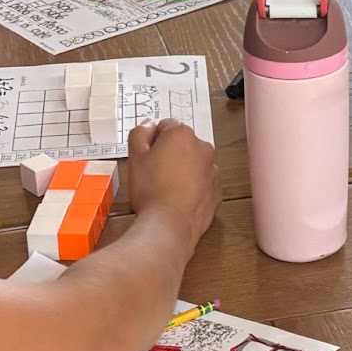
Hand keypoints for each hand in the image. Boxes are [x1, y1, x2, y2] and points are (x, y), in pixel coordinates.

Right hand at [126, 119, 219, 255]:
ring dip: (182, 170)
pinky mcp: (216, 190)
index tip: (146, 156)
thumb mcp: (135, 157)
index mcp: (182, 134)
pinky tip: (178, 198)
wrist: (169, 224)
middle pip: (182, 144)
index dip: (153, 141)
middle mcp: (202, 148)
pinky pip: (202, 182)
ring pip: (193, 163)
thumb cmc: (151, 190)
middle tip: (154, 172)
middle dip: (170, 153)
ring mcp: (212, 170)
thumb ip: (139, 134)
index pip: (165, 126)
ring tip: (166, 188)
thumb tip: (148, 127)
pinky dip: (192, 187)